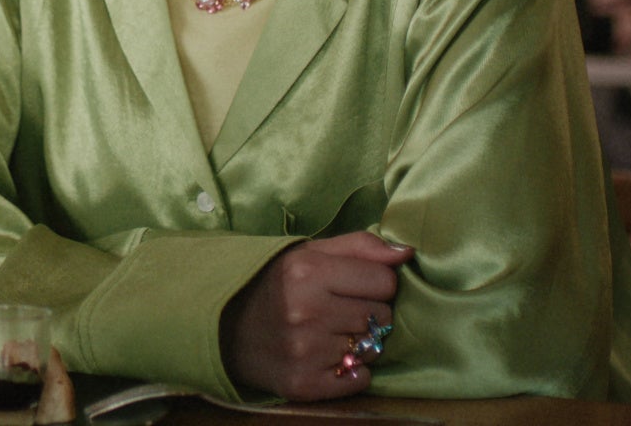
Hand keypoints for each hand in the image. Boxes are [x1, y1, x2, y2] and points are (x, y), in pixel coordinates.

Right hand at [220, 232, 412, 400]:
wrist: (223, 328)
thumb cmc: (273, 284)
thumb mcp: (308, 253)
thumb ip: (359, 246)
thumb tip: (406, 252)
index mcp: (307, 271)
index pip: (385, 280)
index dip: (374, 282)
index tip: (352, 285)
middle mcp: (306, 311)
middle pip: (383, 315)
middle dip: (367, 311)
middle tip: (338, 310)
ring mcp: (305, 351)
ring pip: (374, 348)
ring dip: (359, 342)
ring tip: (329, 332)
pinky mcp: (304, 384)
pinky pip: (360, 379)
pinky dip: (351, 371)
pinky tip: (327, 357)